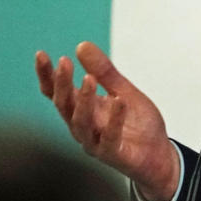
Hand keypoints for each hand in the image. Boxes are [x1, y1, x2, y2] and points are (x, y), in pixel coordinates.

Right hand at [35, 42, 179, 200]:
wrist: (158, 155)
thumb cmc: (139, 125)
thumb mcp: (124, 91)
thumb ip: (105, 72)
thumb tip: (82, 45)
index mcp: (84, 110)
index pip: (58, 93)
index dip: (47, 76)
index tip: (41, 55)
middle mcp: (84, 126)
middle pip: (65, 105)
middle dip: (62, 84)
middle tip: (64, 63)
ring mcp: (96, 142)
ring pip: (81, 122)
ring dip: (84, 100)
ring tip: (88, 79)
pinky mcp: (114, 154)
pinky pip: (110, 138)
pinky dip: (114, 120)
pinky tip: (119, 102)